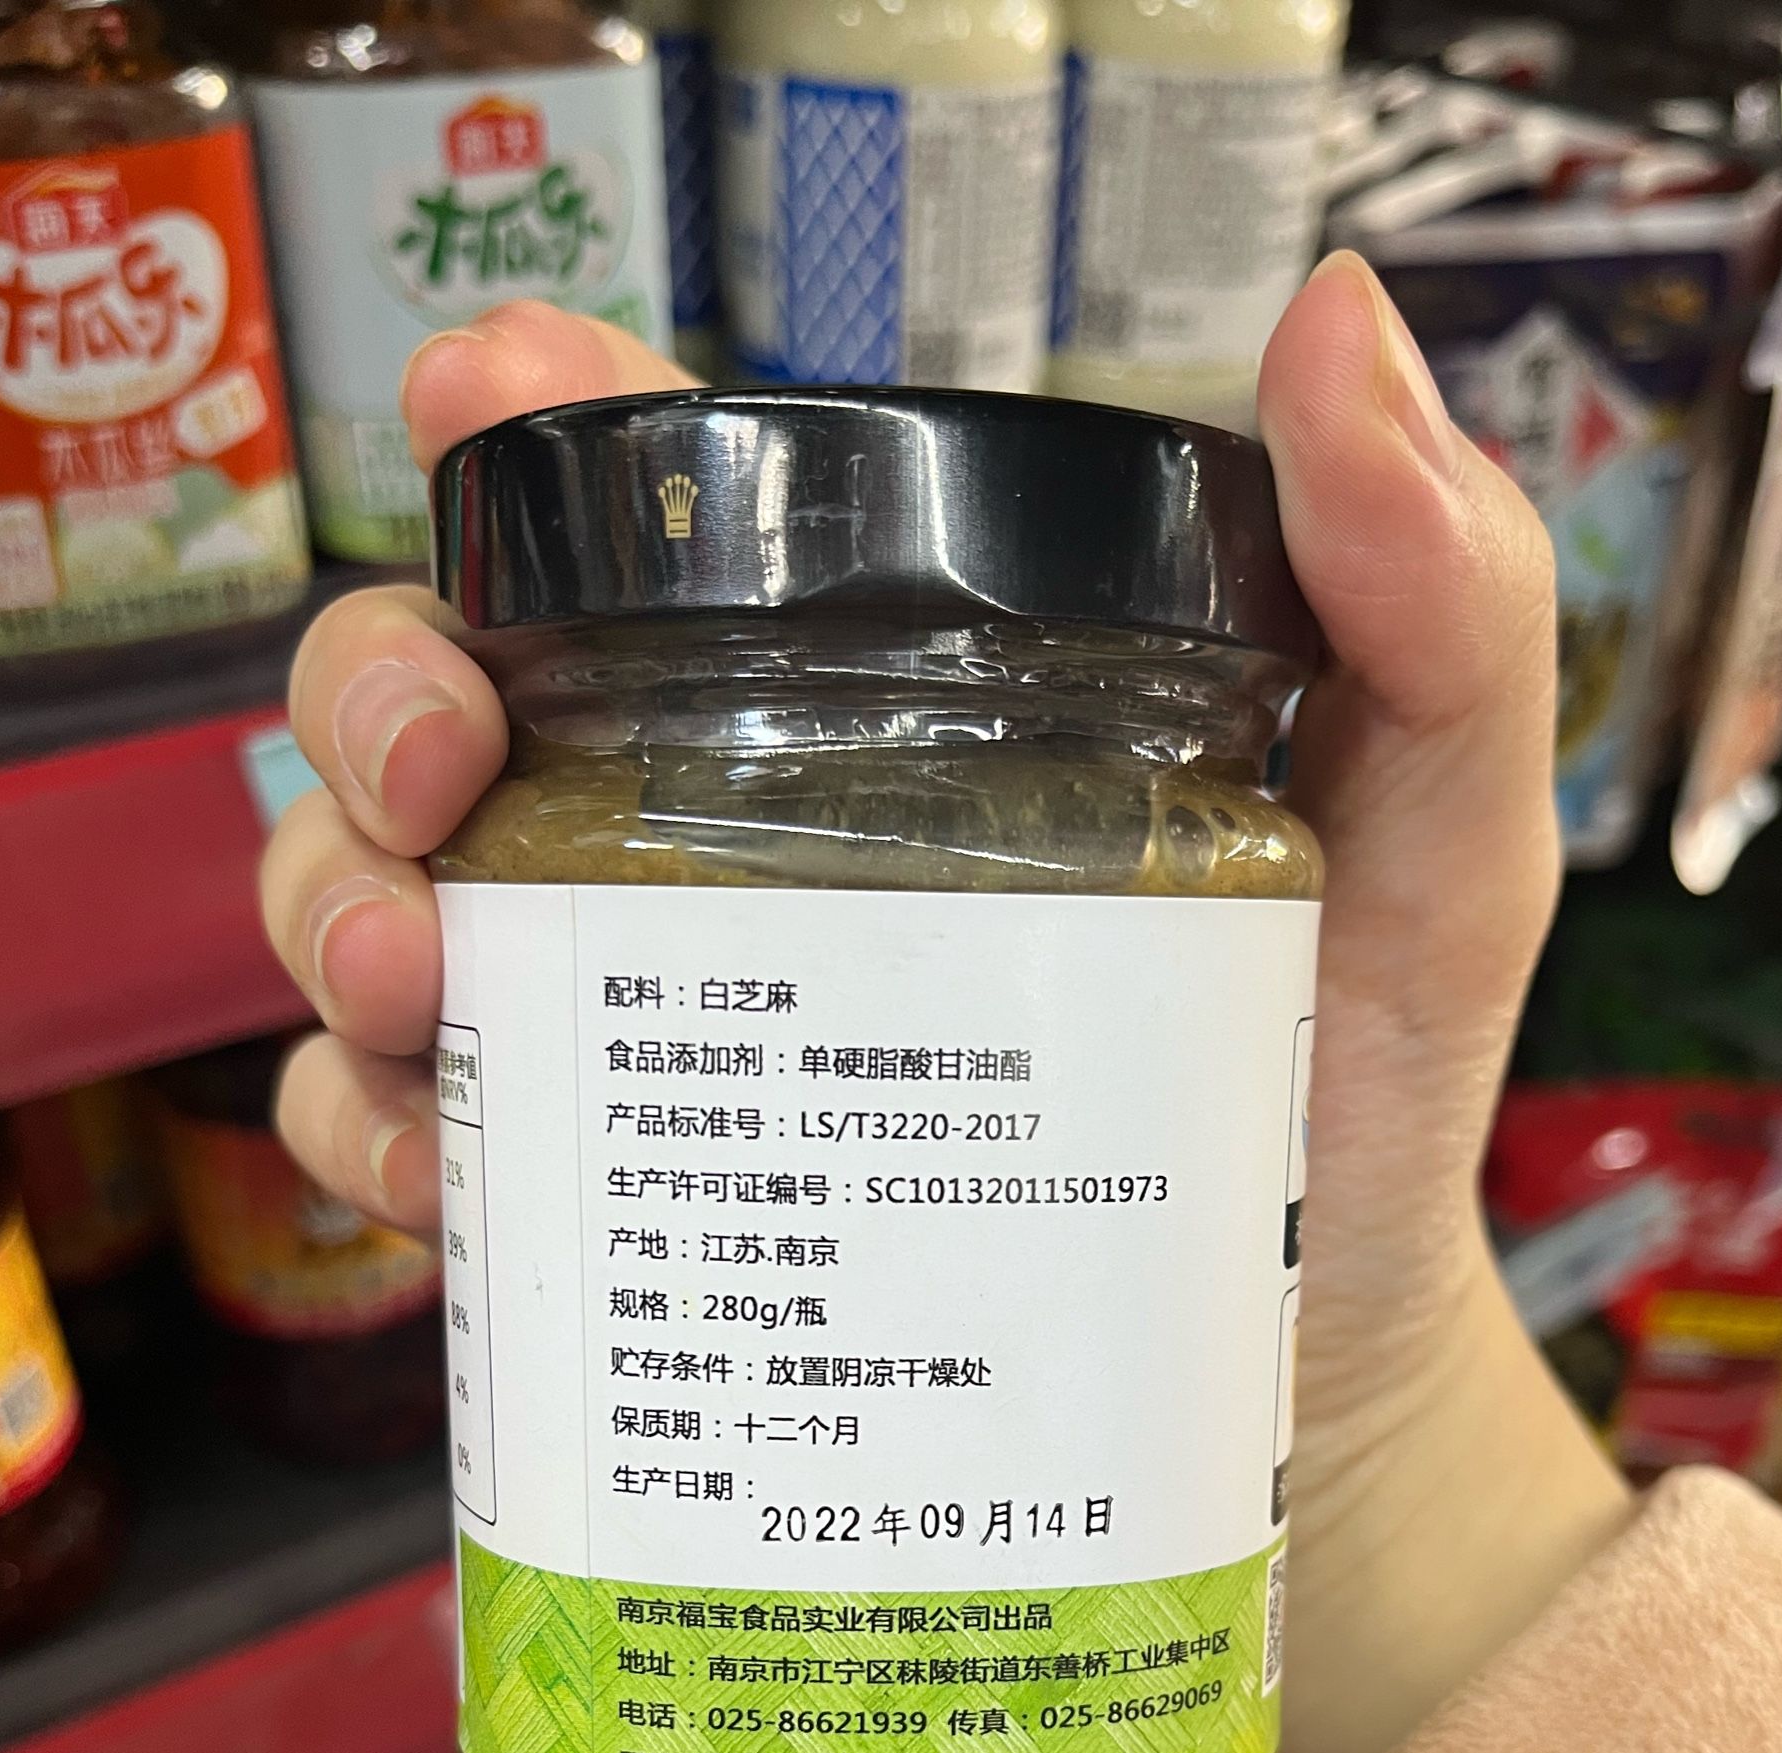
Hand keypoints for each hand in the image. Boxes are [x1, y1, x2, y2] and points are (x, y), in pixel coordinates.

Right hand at [263, 283, 1626, 1752]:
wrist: (1302, 1399)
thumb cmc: (1356, 1107)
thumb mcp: (1437, 847)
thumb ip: (1434, 606)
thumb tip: (1341, 325)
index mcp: (889, 703)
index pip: (667, 515)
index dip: (527, 432)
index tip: (478, 410)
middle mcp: (731, 839)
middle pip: (459, 693)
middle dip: (384, 688)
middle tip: (446, 769)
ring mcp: (660, 1024)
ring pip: (394, 900)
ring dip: (343, 909)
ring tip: (421, 979)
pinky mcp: (629, 1207)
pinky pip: (423, 1144)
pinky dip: (379, 1139)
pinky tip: (448, 1176)